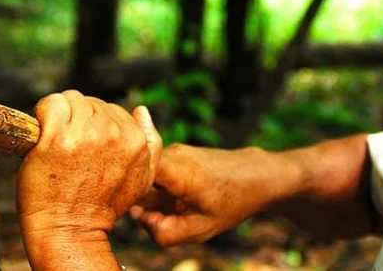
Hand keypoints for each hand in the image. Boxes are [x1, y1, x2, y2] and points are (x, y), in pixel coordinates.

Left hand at [17, 90, 161, 269]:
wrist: (70, 230)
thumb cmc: (102, 207)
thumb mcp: (143, 179)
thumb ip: (151, 143)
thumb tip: (142, 111)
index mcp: (135, 141)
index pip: (112, 110)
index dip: (95, 125)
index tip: (85, 143)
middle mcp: (113, 134)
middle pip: (91, 103)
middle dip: (79, 119)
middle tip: (70, 145)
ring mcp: (85, 135)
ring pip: (71, 100)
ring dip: (61, 115)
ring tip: (57, 139)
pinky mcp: (57, 138)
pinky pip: (51, 104)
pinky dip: (44, 112)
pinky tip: (43, 132)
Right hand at [130, 144, 277, 246]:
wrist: (256, 175)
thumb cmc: (232, 203)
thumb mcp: (201, 229)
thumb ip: (165, 232)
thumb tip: (137, 216)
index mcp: (179, 172)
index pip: (136, 168)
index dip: (126, 188)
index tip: (132, 209)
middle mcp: (172, 154)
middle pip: (137, 178)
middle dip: (140, 201)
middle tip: (164, 216)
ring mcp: (172, 150)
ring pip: (145, 176)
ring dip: (151, 196)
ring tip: (178, 206)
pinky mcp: (173, 153)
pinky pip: (154, 173)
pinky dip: (160, 189)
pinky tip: (179, 198)